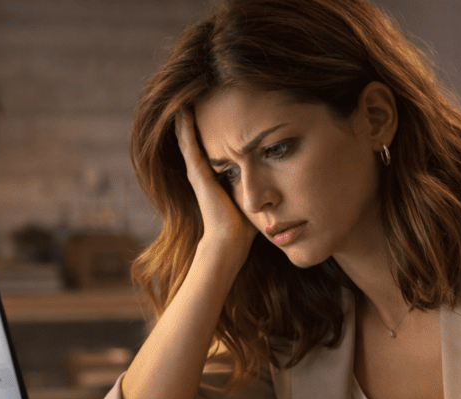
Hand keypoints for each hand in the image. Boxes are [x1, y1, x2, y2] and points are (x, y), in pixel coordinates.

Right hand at [174, 109, 257, 260]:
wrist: (230, 241)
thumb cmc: (243, 225)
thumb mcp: (251, 195)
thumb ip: (258, 183)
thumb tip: (278, 177)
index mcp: (214, 176)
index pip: (211, 146)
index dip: (212, 128)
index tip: (216, 108)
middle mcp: (202, 173)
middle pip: (196, 139)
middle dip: (196, 119)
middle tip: (195, 96)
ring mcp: (197, 173)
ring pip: (188, 139)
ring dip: (186, 119)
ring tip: (183, 98)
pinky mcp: (197, 175)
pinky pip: (189, 146)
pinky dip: (185, 128)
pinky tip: (183, 111)